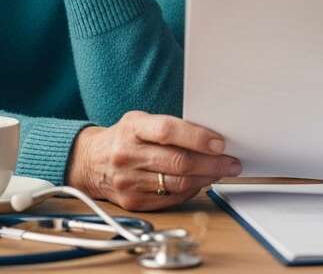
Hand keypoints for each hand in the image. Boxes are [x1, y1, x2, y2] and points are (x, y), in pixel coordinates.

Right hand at [67, 111, 241, 210]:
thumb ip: (169, 127)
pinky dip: (190, 191)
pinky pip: (170, 198)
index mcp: (132, 128)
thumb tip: (210, 138)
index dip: (197, 137)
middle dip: (212, 163)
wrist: (91, 162)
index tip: (219, 143)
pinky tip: (200, 183)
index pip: (167, 131)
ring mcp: (129, 181)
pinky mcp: (132, 201)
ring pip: (177, 183)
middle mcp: (128, 155)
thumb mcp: (140, 121)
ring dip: (205, 178)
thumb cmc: (124, 138)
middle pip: (178, 162)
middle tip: (231, 162)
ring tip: (220, 172)